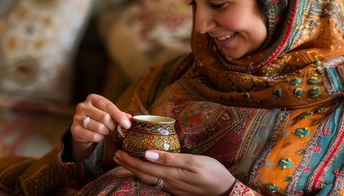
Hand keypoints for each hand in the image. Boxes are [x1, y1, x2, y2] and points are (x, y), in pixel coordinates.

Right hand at [71, 94, 131, 159]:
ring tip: (105, 131)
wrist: (83, 129)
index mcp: (93, 98)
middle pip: (104, 118)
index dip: (119, 116)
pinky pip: (93, 136)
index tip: (127, 125)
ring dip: (106, 132)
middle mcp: (83, 106)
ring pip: (99, 128)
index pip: (108, 106)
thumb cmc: (99, 119)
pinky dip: (99, 138)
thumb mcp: (109, 113)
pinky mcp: (75, 129)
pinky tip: (99, 136)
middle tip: (113, 129)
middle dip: (112, 126)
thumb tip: (130, 119)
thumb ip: (120, 115)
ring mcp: (77, 117)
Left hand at [113, 150, 234, 195]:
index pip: (144, 167)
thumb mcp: (194, 162)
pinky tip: (146, 171)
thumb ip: (170, 158)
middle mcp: (168, 183)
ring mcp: (173, 188)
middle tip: (116, 156)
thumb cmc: (213, 173)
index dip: (129, 160)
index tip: (118, 153)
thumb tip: (147, 154)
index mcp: (171, 174)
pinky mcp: (178, 190)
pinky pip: (156, 183)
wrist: (227, 191)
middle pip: (143, 174)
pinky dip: (146, 175)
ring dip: (135, 171)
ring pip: (148, 180)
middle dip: (128, 165)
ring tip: (126, 163)